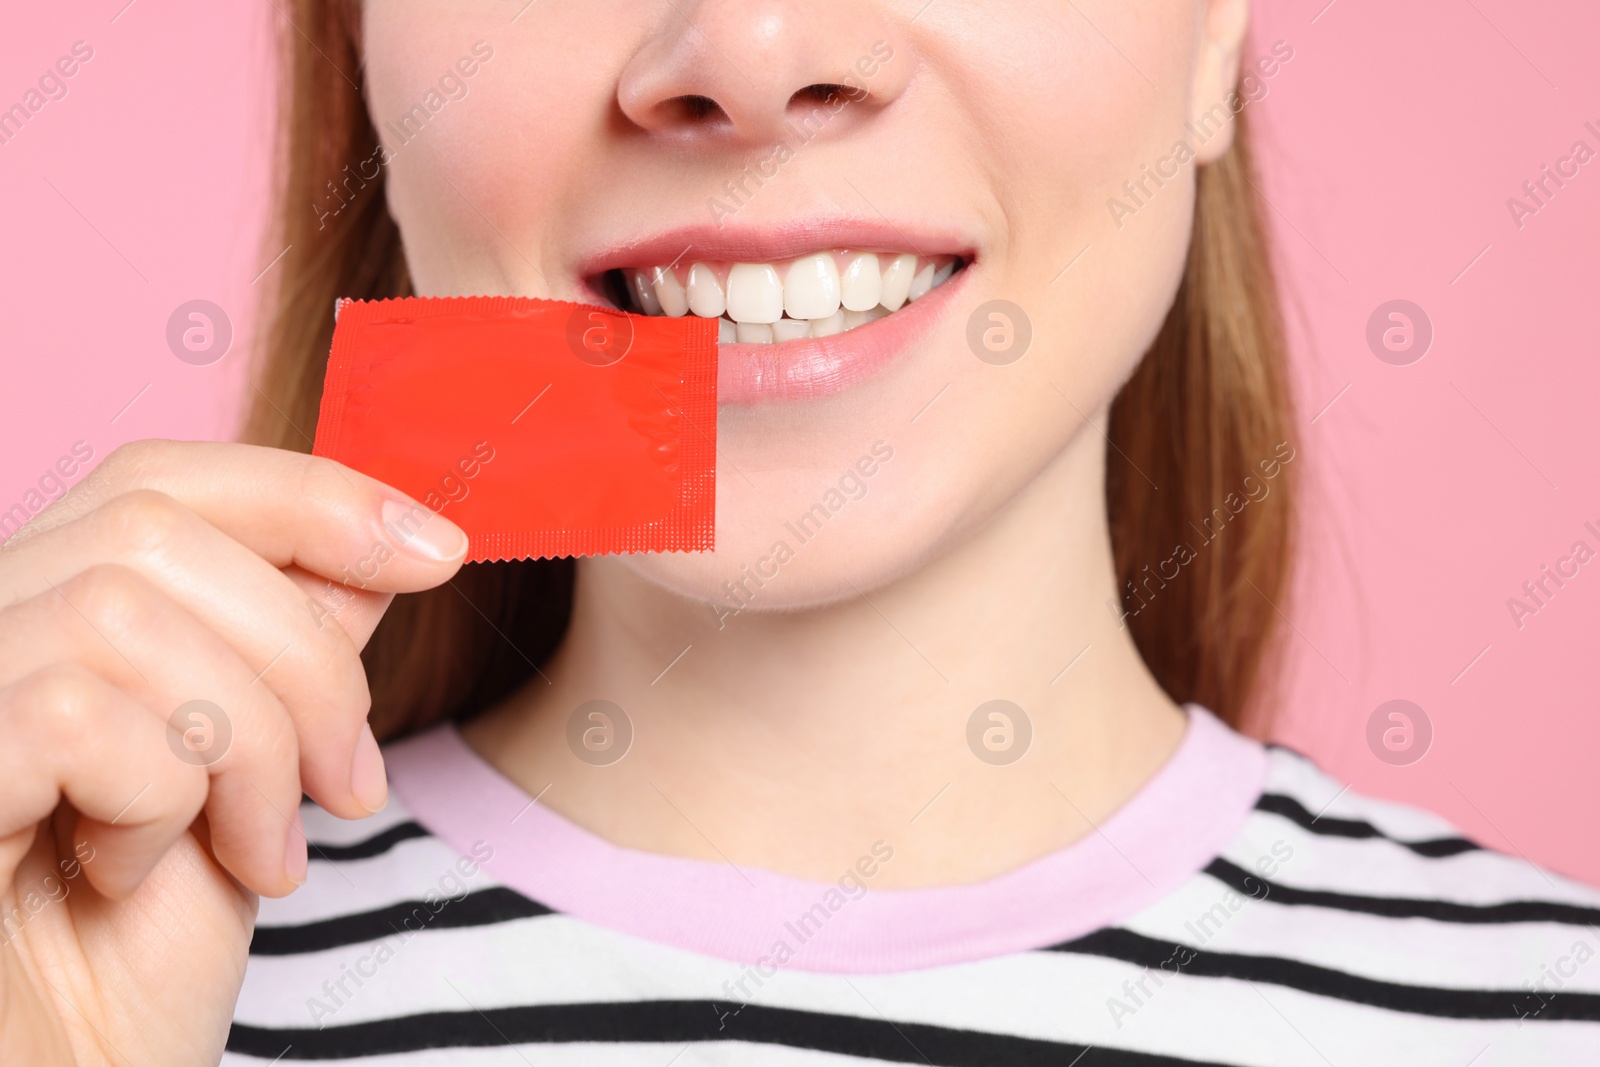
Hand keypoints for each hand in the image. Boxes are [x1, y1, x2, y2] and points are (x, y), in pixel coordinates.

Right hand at [0, 440, 467, 1064]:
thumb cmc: (131, 966)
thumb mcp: (247, 782)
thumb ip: (285, 652)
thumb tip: (378, 547)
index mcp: (34, 617)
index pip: (160, 478)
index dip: (309, 494)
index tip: (440, 550)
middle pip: (157, 528)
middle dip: (303, 655)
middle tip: (350, 786)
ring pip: (124, 609)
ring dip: (249, 740)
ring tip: (261, 851)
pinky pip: (75, 711)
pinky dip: (159, 794)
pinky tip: (134, 876)